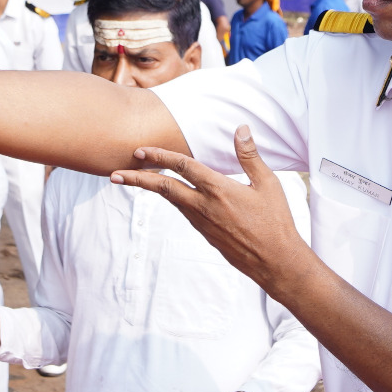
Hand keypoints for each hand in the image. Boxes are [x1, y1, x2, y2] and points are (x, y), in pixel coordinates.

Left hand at [110, 127, 313, 293]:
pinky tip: (172, 195)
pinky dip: (172, 200)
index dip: (159, 157)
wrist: (275, 262)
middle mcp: (205, 206)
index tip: (139, 152)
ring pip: (172, 201)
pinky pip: (184, 212)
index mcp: (219, 190)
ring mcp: (203, 223)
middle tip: (116, 174)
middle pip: (163, 188)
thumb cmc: (276, 222)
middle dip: (137, 179)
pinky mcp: (206, 234)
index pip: (183, 167)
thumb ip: (250, 156)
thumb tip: (241, 129)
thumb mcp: (268, 185)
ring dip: (152, 189)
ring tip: (135, 181)